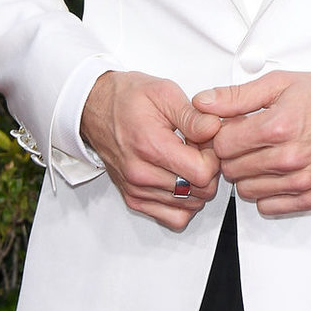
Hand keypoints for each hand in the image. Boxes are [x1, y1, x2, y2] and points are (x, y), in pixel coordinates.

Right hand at [81, 71, 221, 229]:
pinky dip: (184, 203)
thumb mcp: (164, 93)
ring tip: (187, 160)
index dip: (215, 157)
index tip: (208, 142)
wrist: (96, 108)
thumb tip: (214, 128)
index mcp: (150, 146)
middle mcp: (141, 174)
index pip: (202, 173)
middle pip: (200, 192)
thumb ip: (192, 115)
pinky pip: (173, 218)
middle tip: (200, 150)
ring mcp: (137, 190)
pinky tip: (181, 179)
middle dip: (209, 171)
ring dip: (197, 186)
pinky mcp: (135, 200)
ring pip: (190, 206)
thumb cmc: (127, 99)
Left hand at [193, 71, 310, 215]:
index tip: (231, 129)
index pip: (222, 145)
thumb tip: (202, 103)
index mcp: (277, 126)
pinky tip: (274, 172)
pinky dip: (265, 192)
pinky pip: (268, 206)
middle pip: (231, 169)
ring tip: (262, 155)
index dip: (221, 135)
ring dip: (247, 174)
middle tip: (246, 141)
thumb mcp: (278, 84)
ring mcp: (301, 181)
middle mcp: (289, 157)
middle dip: (232, 155)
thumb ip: (235, 96)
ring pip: (246, 191)